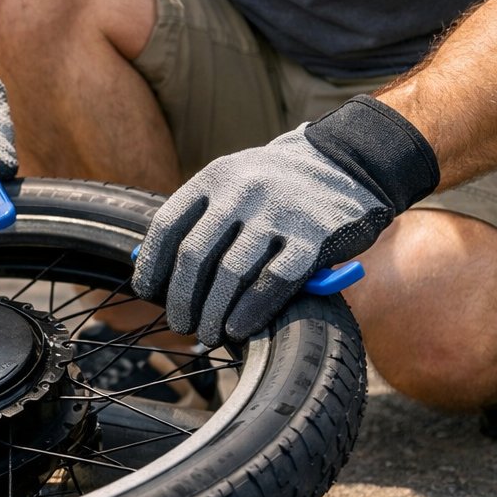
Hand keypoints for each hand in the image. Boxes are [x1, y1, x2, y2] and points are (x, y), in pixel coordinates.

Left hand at [132, 97, 440, 345]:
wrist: (350, 162)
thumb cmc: (279, 186)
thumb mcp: (235, 182)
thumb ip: (201, 218)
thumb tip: (156, 271)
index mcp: (215, 177)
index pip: (168, 227)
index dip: (152, 266)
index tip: (147, 294)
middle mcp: (242, 191)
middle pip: (195, 256)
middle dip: (181, 299)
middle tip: (180, 324)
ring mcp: (279, 213)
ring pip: (231, 274)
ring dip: (213, 313)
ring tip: (208, 334)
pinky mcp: (314, 237)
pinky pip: (273, 283)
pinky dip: (251, 312)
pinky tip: (239, 330)